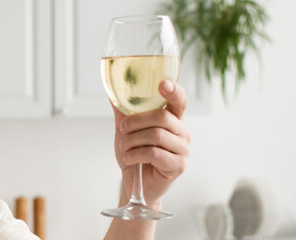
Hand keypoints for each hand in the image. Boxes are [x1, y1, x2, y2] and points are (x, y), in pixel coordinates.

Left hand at [112, 80, 189, 206]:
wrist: (135, 183)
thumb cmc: (135, 154)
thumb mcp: (126, 130)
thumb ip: (123, 110)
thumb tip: (112, 89)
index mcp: (173, 120)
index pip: (180, 101)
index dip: (174, 91)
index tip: (163, 84)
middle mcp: (182, 133)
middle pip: (162, 117)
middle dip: (136, 122)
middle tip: (122, 130)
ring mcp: (183, 150)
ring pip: (156, 135)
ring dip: (132, 140)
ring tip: (124, 147)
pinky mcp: (178, 166)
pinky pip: (154, 153)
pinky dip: (136, 154)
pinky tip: (129, 158)